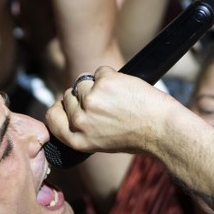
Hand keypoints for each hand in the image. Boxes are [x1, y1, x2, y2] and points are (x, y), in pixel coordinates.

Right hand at [46, 67, 181, 153]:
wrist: (162, 129)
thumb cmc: (136, 136)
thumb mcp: (101, 141)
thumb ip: (83, 127)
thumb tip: (69, 104)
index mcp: (77, 139)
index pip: (52, 117)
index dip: (60, 108)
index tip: (69, 105)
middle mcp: (80, 121)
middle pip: (69, 95)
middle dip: (84, 95)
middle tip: (108, 105)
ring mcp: (91, 100)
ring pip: (84, 82)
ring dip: (99, 85)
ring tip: (119, 98)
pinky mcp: (104, 83)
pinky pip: (100, 72)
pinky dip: (113, 76)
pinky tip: (126, 90)